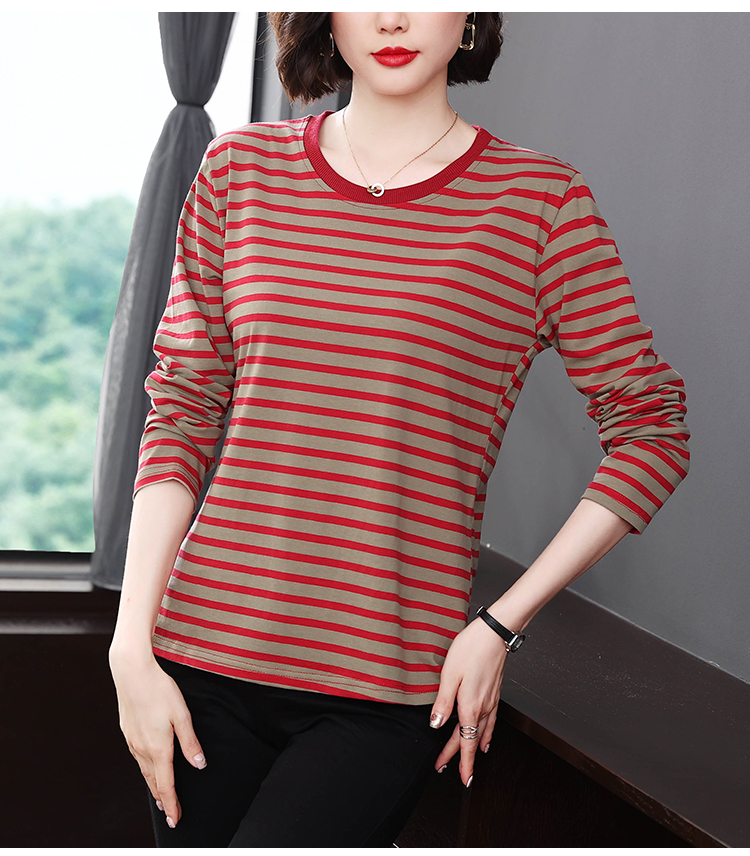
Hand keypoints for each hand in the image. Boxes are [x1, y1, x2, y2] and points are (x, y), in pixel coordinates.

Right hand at [109, 651, 205, 827]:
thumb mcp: (182, 716)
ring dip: (153, 785)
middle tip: (170, 813)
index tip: (175, 818)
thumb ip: (190, 743)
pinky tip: (148, 766)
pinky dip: (145, 769)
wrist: (132, 673)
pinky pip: (137, 757)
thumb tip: (199, 765)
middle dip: (162, 799)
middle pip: (153, 782)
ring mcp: (132, 741)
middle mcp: (142, 749)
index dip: (172, 803)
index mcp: (158, 748)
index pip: (166, 785)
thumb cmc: (159, 690)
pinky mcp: (127, 731)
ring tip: (160, 795)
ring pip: (144, 771)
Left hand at [429, 617, 507, 785]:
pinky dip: (488, 734)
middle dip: (461, 758)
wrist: (495, 632)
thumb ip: (442, 702)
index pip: (465, 742)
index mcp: (470, 705)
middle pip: (471, 740)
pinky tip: (487, 739)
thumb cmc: (472, 647)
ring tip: (468, 761)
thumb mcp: (449, 673)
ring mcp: (491, 700)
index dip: (460, 761)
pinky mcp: (495, 692)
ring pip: (482, 732)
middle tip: (448, 769)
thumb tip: (436, 724)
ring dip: (474, 749)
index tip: (459, 778)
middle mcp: (483, 707)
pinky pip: (492, 721)